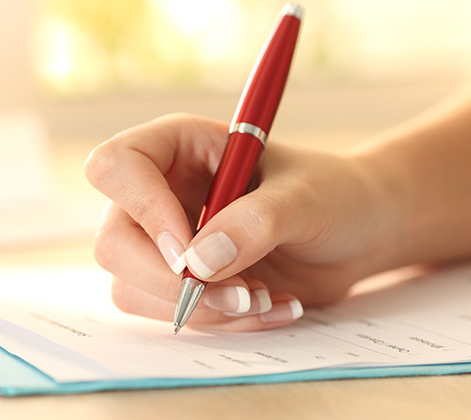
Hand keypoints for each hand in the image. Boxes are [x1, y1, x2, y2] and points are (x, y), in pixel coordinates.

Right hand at [85, 113, 397, 331]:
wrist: (357, 234)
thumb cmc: (334, 195)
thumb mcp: (306, 199)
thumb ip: (255, 222)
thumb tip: (199, 263)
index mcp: (180, 147)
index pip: (117, 166)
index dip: (143, 210)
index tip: (190, 252)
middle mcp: (162, 193)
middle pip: (113, 242)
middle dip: (171, 282)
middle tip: (238, 295)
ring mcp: (166, 242)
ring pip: (132, 288)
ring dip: (202, 309)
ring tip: (265, 299)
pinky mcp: (182, 282)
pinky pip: (169, 315)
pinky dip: (219, 323)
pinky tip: (268, 307)